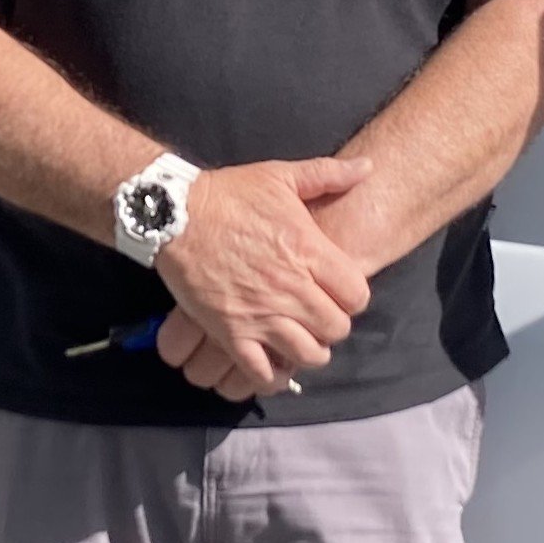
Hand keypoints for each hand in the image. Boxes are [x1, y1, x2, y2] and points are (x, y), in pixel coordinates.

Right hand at [152, 158, 375, 400]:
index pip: (357, 296)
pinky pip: (262, 372)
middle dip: (332, 325)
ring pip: (307, 354)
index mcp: (309, 251)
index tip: (338, 293)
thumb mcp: (280, 176)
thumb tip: (368, 167)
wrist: (175, 213)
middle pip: (336, 329)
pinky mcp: (230, 332)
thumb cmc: (229, 194)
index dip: (352, 298)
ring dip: (308, 351)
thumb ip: (329, 174)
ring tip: (299, 341)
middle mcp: (290, 288)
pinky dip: (272, 375)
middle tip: (318, 317)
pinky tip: (272, 364)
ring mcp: (260, 314)